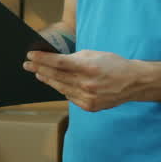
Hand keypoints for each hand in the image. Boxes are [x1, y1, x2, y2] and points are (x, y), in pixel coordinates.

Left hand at [24, 49, 146, 111]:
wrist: (133, 82)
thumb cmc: (114, 64)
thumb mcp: (95, 54)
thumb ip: (75, 58)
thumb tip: (56, 60)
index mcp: (89, 67)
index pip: (59, 63)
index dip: (43, 59)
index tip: (31, 56)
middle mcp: (87, 84)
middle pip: (56, 76)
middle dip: (39, 69)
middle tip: (27, 64)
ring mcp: (88, 97)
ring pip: (61, 88)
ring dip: (47, 80)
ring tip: (38, 73)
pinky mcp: (89, 106)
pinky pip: (70, 96)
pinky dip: (62, 89)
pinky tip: (55, 83)